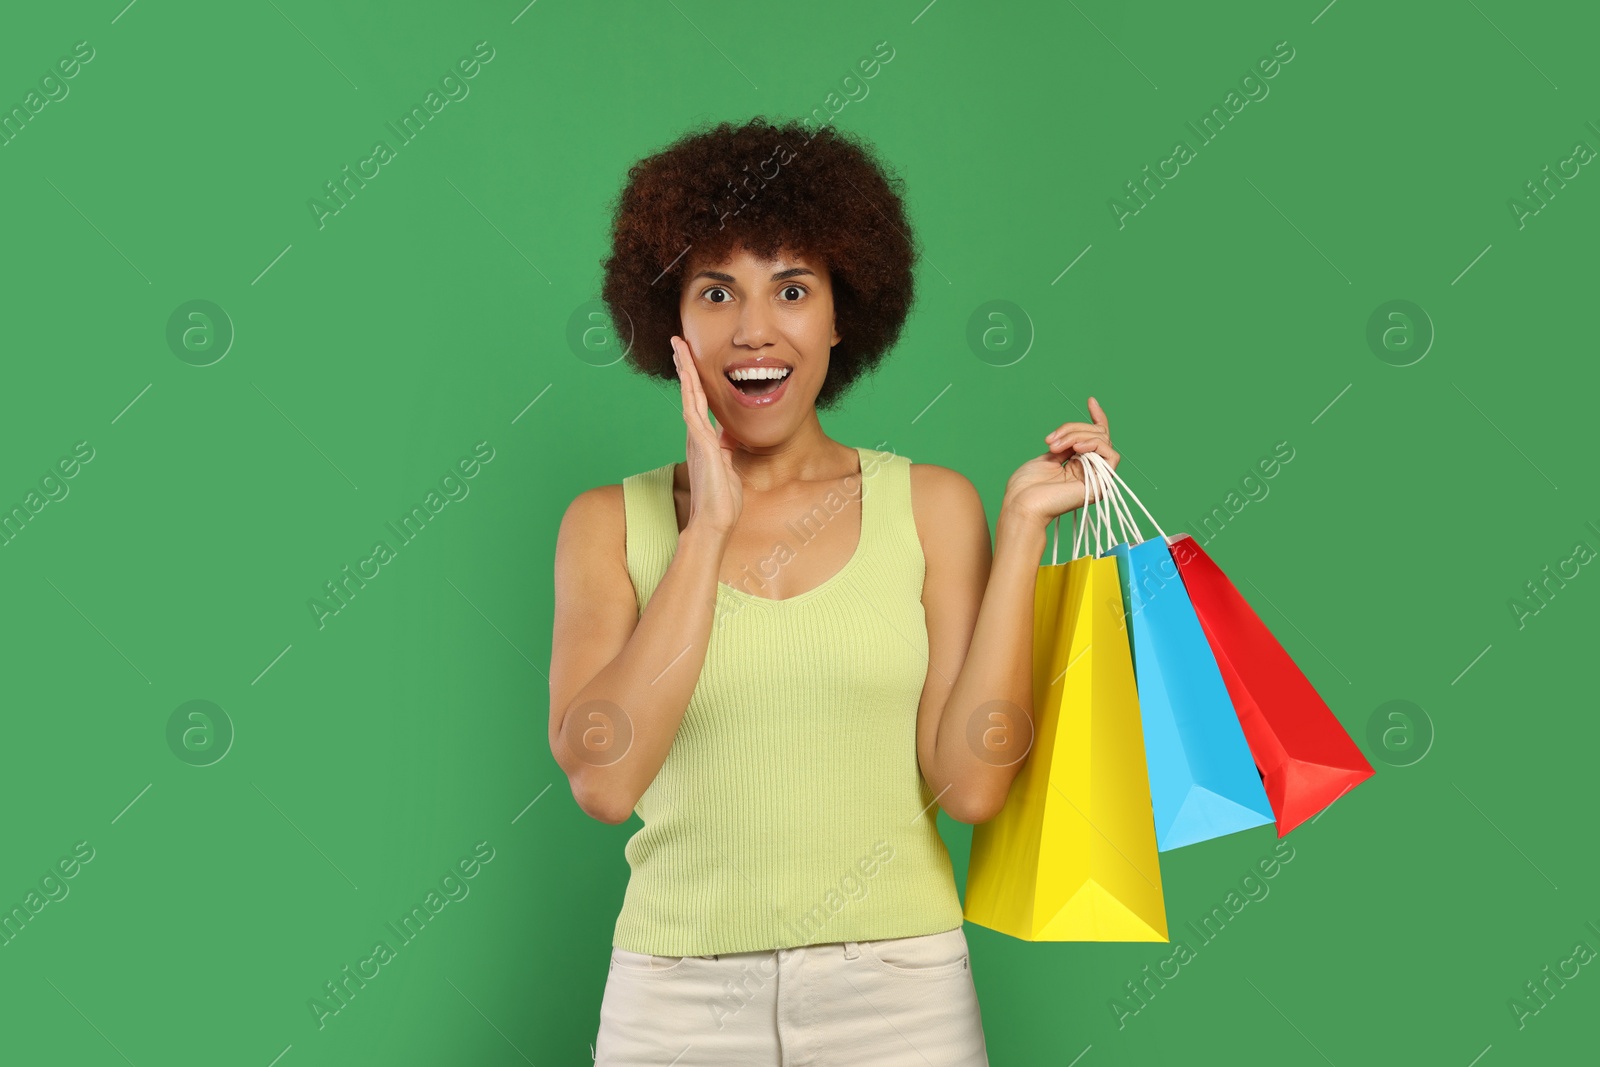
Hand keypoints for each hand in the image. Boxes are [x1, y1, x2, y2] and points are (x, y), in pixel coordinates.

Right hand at [671, 335, 742, 534]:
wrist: (714, 522)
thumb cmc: (721, 500)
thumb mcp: (727, 465)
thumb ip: (725, 448)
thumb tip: (727, 436)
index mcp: (703, 439)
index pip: (698, 402)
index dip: (694, 379)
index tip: (689, 359)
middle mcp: (697, 435)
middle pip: (690, 392)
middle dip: (685, 366)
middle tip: (678, 342)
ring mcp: (697, 439)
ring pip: (689, 396)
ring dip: (685, 371)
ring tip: (679, 347)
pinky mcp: (702, 446)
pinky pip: (693, 413)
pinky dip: (690, 393)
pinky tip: (688, 376)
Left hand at [1002, 396, 1119, 524]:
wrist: (1022, 505)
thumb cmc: (1026, 487)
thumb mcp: (1047, 458)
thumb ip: (1065, 446)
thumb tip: (1076, 436)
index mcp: (1077, 466)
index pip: (1095, 439)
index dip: (1096, 418)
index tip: (1090, 401)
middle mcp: (1090, 471)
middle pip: (1096, 434)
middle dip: (1073, 429)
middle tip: (1050, 440)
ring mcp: (1096, 478)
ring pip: (1102, 440)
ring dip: (1077, 436)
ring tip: (1056, 446)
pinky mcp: (1100, 484)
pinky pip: (1110, 454)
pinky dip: (1094, 444)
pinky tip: (1077, 448)